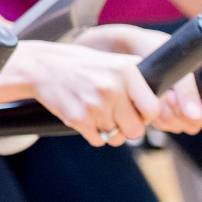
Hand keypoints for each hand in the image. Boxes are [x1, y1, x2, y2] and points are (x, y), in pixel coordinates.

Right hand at [74, 24, 201, 134]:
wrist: (41, 66)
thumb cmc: (79, 65)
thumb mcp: (112, 61)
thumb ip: (136, 76)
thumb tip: (160, 97)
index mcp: (125, 72)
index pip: (153, 109)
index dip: (146, 116)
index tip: (137, 112)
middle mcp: (112, 88)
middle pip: (136, 129)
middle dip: (128, 128)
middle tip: (117, 118)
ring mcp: (94, 104)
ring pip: (116, 137)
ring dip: (109, 131)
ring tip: (97, 114)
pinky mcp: (78, 118)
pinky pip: (98, 140)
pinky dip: (94, 134)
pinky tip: (85, 118)